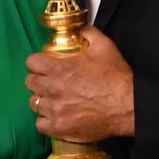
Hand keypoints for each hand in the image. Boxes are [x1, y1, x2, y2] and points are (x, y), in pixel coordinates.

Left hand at [25, 25, 133, 143]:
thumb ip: (88, 34)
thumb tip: (80, 30)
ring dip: (42, 99)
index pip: (31, 62)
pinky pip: (40, 124)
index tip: (44, 64)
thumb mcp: (104, 46)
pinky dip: (45, 120)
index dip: (38, 62)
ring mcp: (55, 111)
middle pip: (30, 82)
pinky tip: (55, 115)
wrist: (128, 106)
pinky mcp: (60, 128)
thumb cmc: (116, 78)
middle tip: (50, 81)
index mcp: (59, 69)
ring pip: (33, 103)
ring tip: (53, 99)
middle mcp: (53, 90)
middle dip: (38, 79)